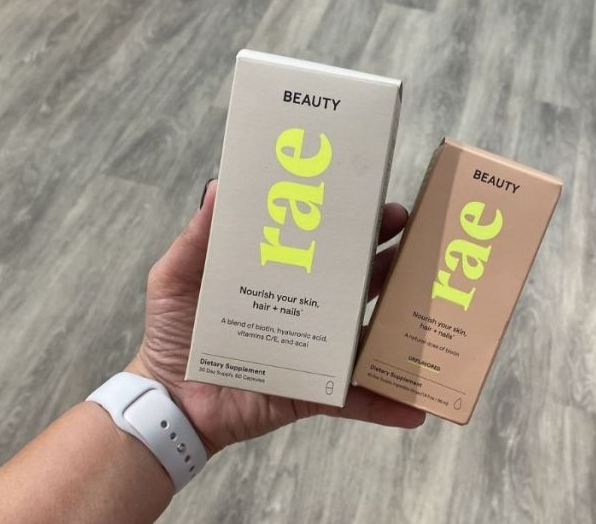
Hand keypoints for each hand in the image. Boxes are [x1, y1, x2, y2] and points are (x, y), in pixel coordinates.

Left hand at [126, 180, 425, 454]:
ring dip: (400, 320)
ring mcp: (315, 351)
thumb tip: (219, 187)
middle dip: (389, 257)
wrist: (169, 399)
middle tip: (415, 235)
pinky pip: (354, 400)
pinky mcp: (313, 393)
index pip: (323, 243)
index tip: (375, 201)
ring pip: (367, 332)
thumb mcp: (176, 277)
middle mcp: (306, 310)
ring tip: (427, 303)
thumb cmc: (173, 333)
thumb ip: (197, 237)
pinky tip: (415, 408)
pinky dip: (385, 405)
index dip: (351, 222)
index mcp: (281, 277)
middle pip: (357, 281)